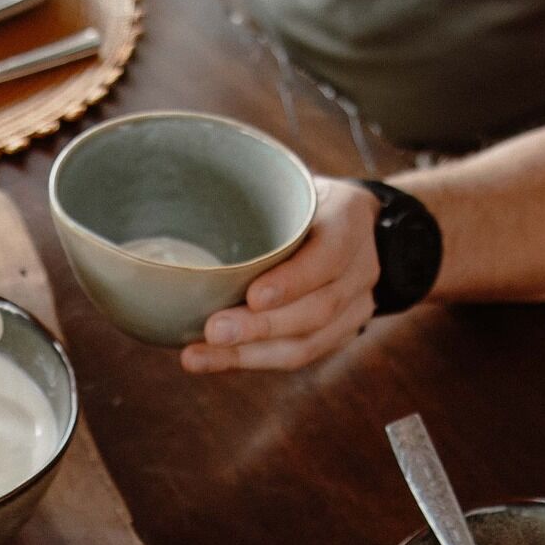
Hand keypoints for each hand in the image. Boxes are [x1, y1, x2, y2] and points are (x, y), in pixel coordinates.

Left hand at [183, 178, 378, 376]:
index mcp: (349, 221)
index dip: (293, 282)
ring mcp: (356, 306)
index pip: (329, 256)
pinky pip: (298, 355)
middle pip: (317, 309)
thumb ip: (260, 196)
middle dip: (262, 327)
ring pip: (307, 343)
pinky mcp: (339, 334)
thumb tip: (185, 197)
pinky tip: (214, 360)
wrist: (352, 225)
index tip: (253, 296)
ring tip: (200, 355)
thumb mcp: (294, 184)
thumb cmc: (306, 202)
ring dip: (249, 354)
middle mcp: (360, 268)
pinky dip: (252, 360)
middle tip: (213, 331)